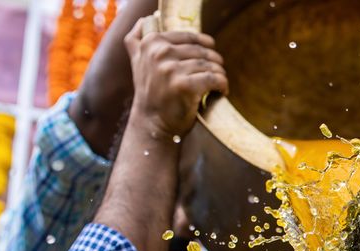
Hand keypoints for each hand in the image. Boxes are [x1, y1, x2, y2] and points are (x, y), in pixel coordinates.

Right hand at [124, 18, 227, 138]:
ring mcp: (171, 69)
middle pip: (201, 51)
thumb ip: (139, 39)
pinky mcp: (185, 85)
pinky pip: (214, 79)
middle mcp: (159, 53)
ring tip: (219, 83)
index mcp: (151, 42)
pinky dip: (222, 85)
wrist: (151, 124)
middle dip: (214, 62)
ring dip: (220, 75)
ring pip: (209, 65)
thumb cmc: (151, 94)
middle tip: (218, 72)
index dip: (205, 45)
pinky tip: (222, 91)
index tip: (211, 53)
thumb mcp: (137, 61)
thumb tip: (148, 17)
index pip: (189, 37)